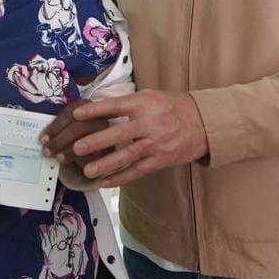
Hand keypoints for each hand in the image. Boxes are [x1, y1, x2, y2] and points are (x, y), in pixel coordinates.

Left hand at [39, 101, 112, 169]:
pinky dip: (76, 160)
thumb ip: (58, 127)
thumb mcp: (68, 125)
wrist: (97, 149)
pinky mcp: (111, 149)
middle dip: (59, 141)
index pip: (70, 114)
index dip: (54, 127)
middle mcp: (100, 117)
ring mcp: (108, 133)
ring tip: (56, 157)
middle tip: (47, 150)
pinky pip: (92, 155)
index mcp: (88, 106)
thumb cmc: (76, 135)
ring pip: (84, 142)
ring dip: (66, 151)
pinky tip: (67, 162)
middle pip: (77, 128)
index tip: (43, 138)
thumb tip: (43, 138)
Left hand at [43, 90, 207, 187]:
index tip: (76, 115)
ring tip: (87, 171)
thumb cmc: (170, 107)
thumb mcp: (150, 96)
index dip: (96, 110)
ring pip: (128, 156)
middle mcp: (150, 124)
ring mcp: (155, 144)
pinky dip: (120, 178)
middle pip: (120, 134)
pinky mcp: (160, 160)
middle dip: (97, 141)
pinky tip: (104, 182)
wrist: (202, 123)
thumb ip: (126, 103)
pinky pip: (137, 171)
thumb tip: (97, 107)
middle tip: (77, 147)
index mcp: (145, 104)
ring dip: (106, 165)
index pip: (116, 106)